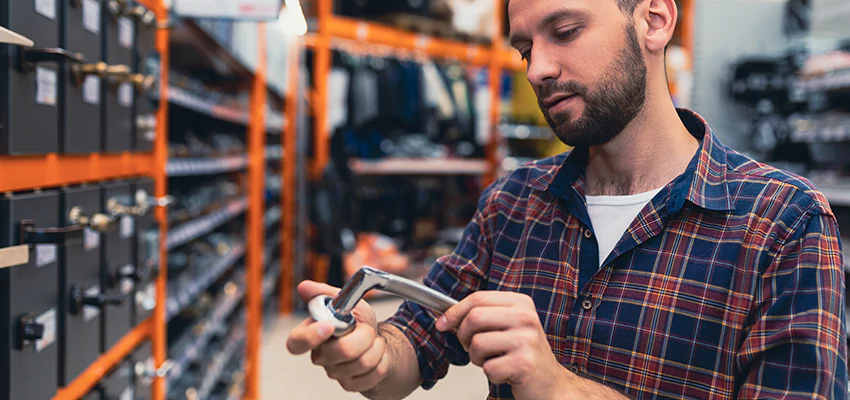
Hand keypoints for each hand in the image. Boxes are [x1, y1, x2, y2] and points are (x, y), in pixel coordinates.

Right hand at [286, 280, 389, 392]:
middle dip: (365, 335)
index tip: (330, 326)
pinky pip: (373, 374)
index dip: (311, 337)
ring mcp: (335, 372)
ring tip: (374, 339)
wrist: (374, 337)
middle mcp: (320, 355)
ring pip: (362, 363)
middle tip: (368, 328)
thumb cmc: (355, 320)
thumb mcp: (344, 300)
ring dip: (377, 346)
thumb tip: (304, 287)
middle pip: (342, 351)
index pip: (296, 343)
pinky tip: (377, 354)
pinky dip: (383, 360)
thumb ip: (324, 293)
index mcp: (311, 334)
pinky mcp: (350, 384)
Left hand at [436, 291, 567, 399]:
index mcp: (521, 303)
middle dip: (464, 336)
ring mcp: (527, 340)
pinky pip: (488, 368)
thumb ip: (482, 316)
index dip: (454, 311)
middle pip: (474, 318)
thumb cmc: (523, 353)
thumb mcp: (507, 326)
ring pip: (477, 344)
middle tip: (473, 347)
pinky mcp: (524, 364)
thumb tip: (445, 316)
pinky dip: (491, 374)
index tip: (442, 323)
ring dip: (477, 358)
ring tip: (493, 360)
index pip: (478, 298)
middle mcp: (526, 318)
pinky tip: (505, 372)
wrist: (549, 383)